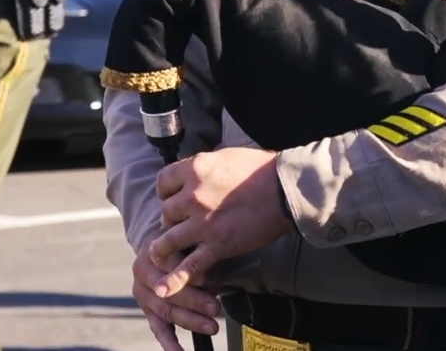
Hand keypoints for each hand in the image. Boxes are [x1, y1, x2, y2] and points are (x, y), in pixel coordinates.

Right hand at [132, 233, 219, 350]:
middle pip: (168, 291)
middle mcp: (142, 273)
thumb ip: (194, 251)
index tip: (207, 280)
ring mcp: (143, 294)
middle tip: (215, 308)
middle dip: (194, 301)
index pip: (169, 265)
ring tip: (212, 326)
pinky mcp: (147, 310)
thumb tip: (213, 267)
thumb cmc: (180, 241)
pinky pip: (158, 329)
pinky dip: (170, 343)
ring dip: (191, 321)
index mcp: (151, 252)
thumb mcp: (186, 238)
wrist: (159, 245)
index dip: (188, 274)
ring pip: (166, 311)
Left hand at [149, 147, 294, 298]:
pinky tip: (163, 288)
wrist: (284, 190)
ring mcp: (203, 222)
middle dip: (170, 220)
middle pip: (165, 212)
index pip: (163, 182)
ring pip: (169, 239)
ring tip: (161, 254)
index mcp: (194, 169)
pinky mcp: (217, 244)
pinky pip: (190, 265)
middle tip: (181, 225)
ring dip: (164, 248)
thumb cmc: (261, 169)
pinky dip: (175, 279)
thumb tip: (196, 170)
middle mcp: (192, 195)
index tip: (172, 198)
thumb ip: (205, 166)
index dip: (165, 192)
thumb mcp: (225, 156)